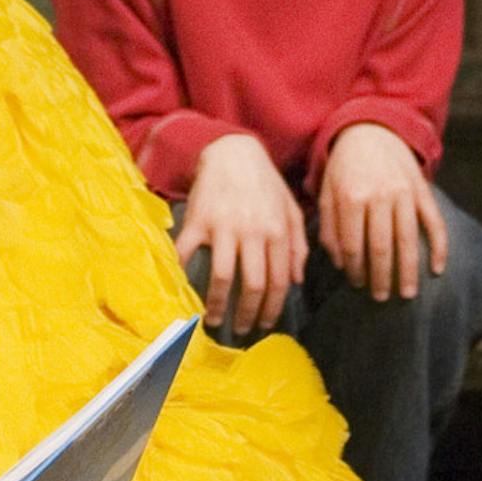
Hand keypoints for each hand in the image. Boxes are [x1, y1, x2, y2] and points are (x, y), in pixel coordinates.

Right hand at [174, 135, 306, 335]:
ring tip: (214, 319)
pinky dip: (183, 275)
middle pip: (252, 285)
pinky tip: (184, 291)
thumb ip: (298, 244)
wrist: (233, 151)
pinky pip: (187, 254)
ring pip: (222, 277)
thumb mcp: (291, 210)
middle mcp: (252, 231)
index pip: (278, 280)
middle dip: (248, 314)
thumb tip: (296, 281)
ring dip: (217, 304)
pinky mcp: (198, 220)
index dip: (272, 308)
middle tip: (243, 329)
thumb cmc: (265, 183)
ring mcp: (223, 227)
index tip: (266, 324)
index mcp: (277, 231)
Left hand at [317, 125, 447, 301]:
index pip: (353, 245)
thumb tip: (339, 264)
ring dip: (408, 270)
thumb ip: (329, 227)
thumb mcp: (327, 192)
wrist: (371, 129)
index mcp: (351, 198)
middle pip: (381, 247)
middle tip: (381, 297)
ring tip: (406, 294)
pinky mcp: (422, 190)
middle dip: (381, 277)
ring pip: (408, 239)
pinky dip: (438, 247)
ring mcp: (404, 193)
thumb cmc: (344, 167)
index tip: (357, 285)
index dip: (354, 269)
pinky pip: (434, 222)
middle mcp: (379, 196)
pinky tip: (437, 269)